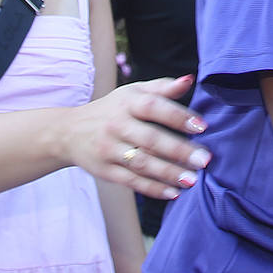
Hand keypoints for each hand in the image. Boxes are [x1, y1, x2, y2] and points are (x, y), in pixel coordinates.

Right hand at [64, 75, 210, 199]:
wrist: (69, 132)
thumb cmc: (112, 109)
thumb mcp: (133, 93)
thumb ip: (162, 87)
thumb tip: (189, 80)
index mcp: (127, 103)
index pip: (153, 107)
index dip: (177, 116)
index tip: (202, 126)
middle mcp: (116, 125)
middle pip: (150, 139)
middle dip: (178, 150)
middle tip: (204, 160)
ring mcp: (109, 149)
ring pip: (141, 163)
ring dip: (168, 173)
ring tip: (192, 180)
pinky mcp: (105, 170)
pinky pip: (131, 181)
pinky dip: (153, 188)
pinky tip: (174, 193)